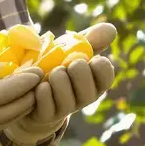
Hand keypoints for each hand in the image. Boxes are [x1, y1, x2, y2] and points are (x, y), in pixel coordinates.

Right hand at [0, 40, 42, 145]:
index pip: (1, 94)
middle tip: (46, 74)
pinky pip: (2, 122)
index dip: (23, 83)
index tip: (38, 69)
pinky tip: (23, 93)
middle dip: (32, 94)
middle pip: (12, 110)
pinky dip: (17, 109)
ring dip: (27, 103)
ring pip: (10, 119)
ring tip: (39, 83)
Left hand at [8, 23, 117, 140]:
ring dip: (55, 77)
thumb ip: (91, 40)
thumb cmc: (56, 68)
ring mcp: (67, 109)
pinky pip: (45, 99)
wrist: (32, 93)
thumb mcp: (72, 52)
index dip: (98, 65)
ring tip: (49, 75)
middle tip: (64, 66)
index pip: (107, 76)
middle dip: (73, 68)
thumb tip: (112, 29)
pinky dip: (40, 88)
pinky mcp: (48, 116)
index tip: (88, 59)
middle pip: (86, 82)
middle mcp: (85, 98)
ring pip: (64, 91)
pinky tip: (38, 86)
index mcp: (95, 82)